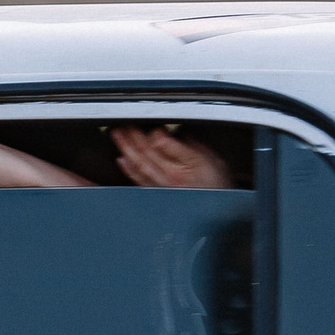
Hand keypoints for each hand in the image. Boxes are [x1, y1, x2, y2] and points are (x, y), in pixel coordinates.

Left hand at [113, 127, 231, 189]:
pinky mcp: (157, 194)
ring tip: (117, 135)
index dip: (155, 133)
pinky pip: (139, 181)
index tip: (151, 123)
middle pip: (149, 152)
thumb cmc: (217, 187)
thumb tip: (179, 133)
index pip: (165, 144)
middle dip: (134, 136)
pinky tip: (121, 159)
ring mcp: (162, 186)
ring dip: (127, 148)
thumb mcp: (214, 160)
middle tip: (125, 123)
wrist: (216, 212)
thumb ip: (195, 145)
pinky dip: (129, 169)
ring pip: (140, 164)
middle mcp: (172, 177)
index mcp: (188, 164)